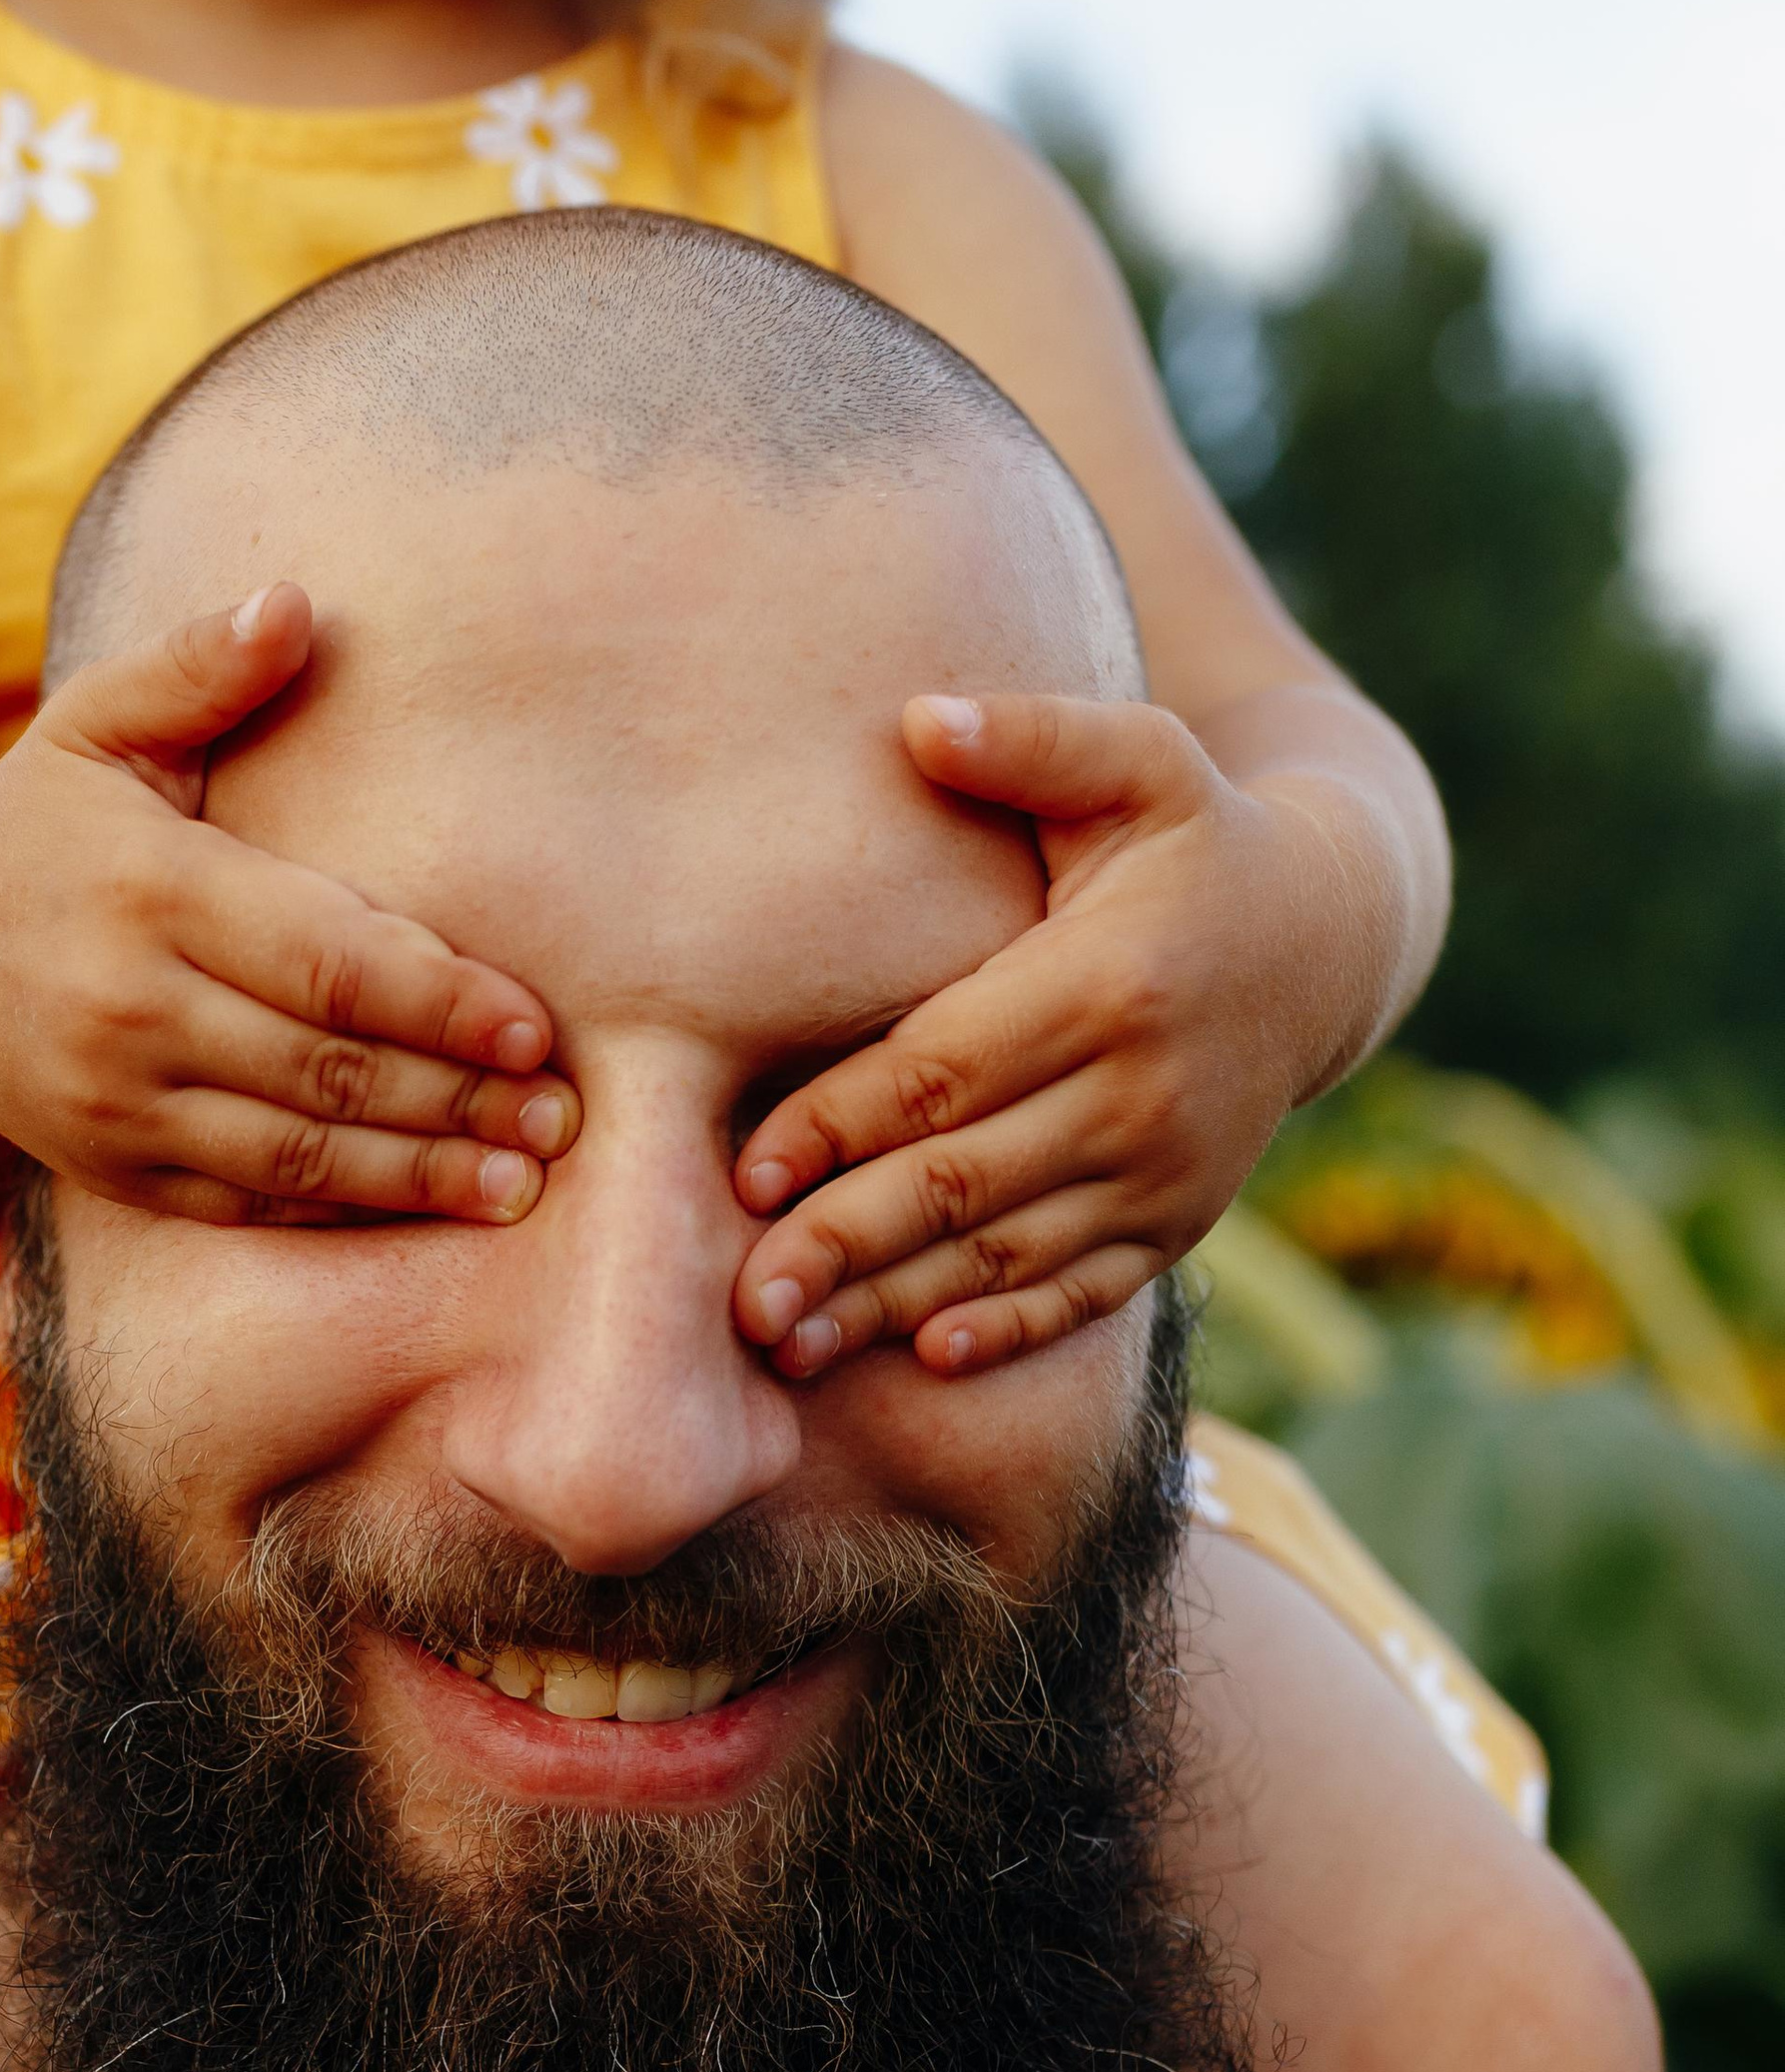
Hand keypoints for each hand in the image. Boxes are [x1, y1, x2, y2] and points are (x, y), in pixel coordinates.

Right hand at [0, 582, 576, 1225]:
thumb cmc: (34, 827)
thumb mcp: (96, 727)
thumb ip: (197, 668)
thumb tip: (296, 605)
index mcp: (152, 889)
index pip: (324, 959)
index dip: (438, 1001)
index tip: (535, 1029)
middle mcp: (131, 1006)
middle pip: (326, 1067)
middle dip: (456, 1100)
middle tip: (564, 1119)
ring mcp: (118, 1103)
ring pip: (295, 1152)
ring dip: (418, 1174)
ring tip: (520, 1183)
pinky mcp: (113, 1172)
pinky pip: (246, 1200)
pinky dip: (339, 1207)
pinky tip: (425, 1207)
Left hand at [729, 692, 1344, 1378]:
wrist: (1329, 940)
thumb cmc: (1195, 837)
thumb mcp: (1137, 761)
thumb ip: (1032, 739)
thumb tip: (916, 718)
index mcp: (1106, 984)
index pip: (943, 1072)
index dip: (840, 1126)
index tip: (746, 1173)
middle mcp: (1138, 1095)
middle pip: (958, 1184)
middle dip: (842, 1246)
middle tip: (742, 1302)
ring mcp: (1163, 1175)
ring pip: (1003, 1254)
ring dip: (892, 1308)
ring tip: (792, 1349)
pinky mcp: (1176, 1226)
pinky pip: (1080, 1294)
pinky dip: (1005, 1328)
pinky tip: (925, 1353)